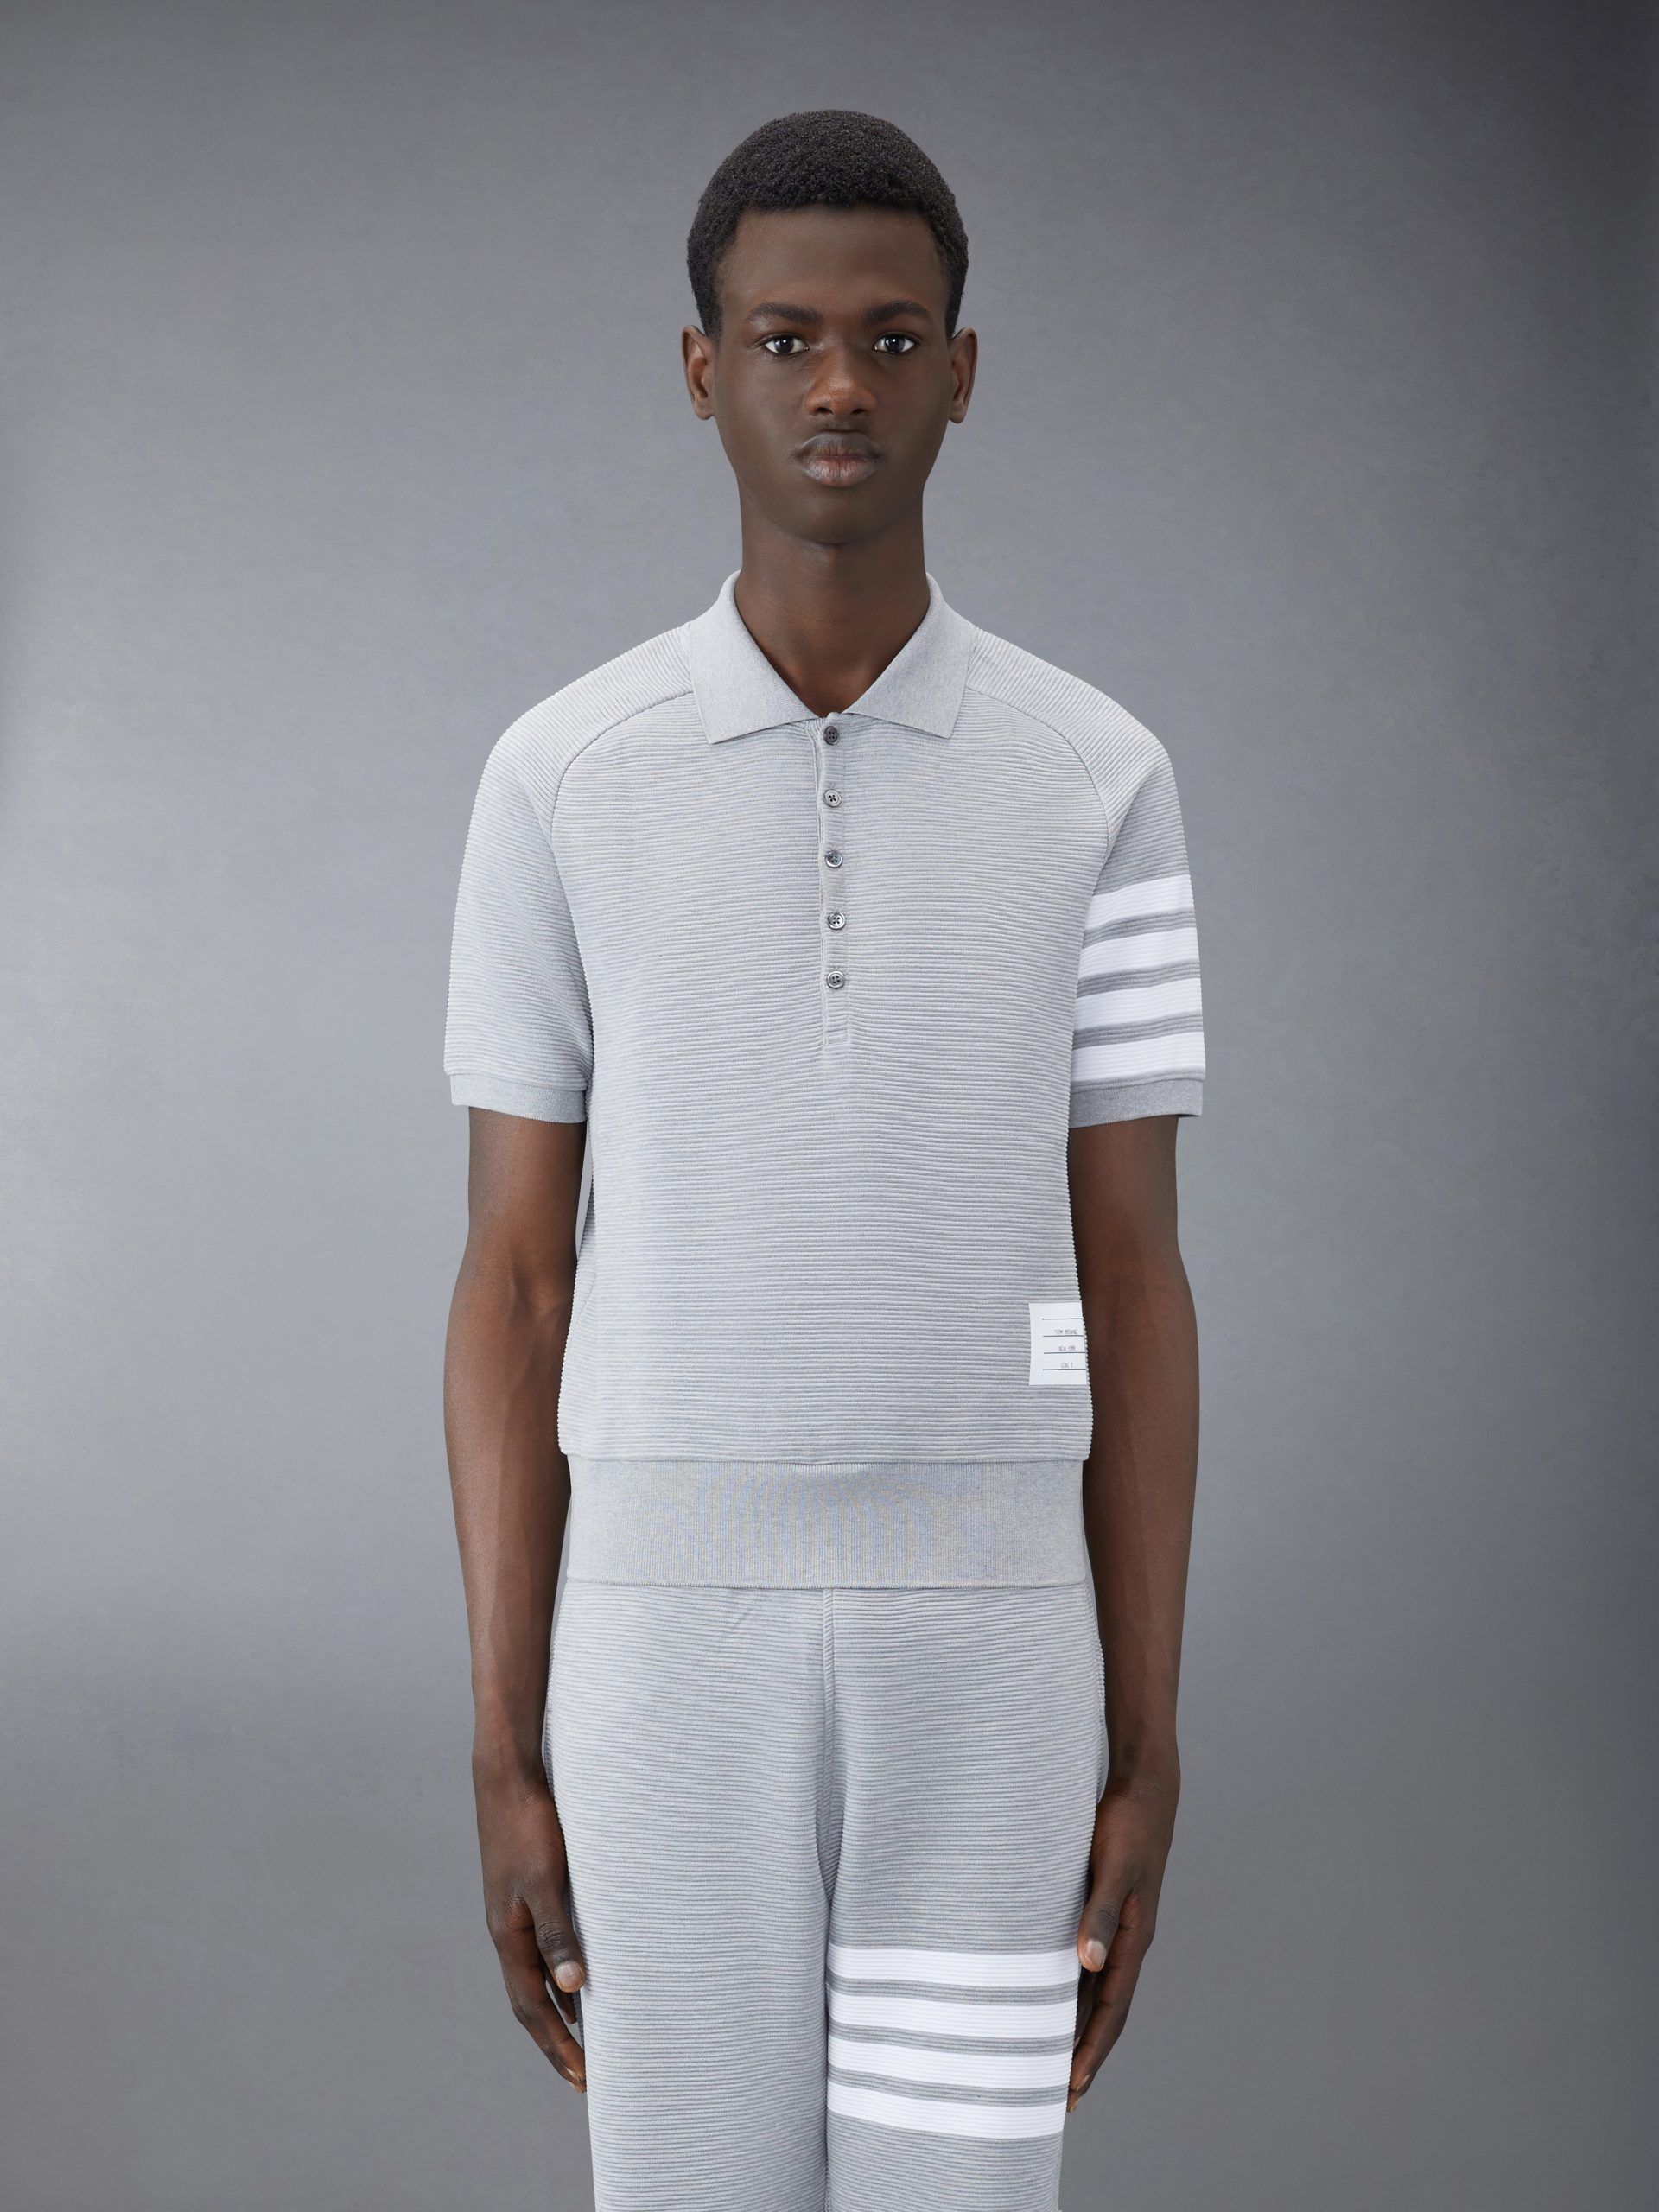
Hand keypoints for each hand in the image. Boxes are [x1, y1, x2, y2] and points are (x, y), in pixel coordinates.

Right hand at [475, 1766, 587, 2091]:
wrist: (507, 1777)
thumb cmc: (528, 1825)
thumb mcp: (545, 1881)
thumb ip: (558, 1932)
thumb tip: (574, 1986)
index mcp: (508, 1936)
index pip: (534, 2007)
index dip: (558, 2044)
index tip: (582, 2078)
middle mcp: (507, 1931)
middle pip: (531, 2002)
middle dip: (556, 2041)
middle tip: (583, 2076)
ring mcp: (513, 1914)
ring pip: (534, 1977)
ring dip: (557, 2011)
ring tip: (582, 2040)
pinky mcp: (524, 1894)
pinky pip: (540, 1950)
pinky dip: (558, 1974)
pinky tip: (577, 1976)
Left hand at [1069, 1766, 1178, 2108]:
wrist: (1145, 1786)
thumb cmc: (1129, 1824)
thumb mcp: (1114, 1866)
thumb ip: (1101, 1912)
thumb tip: (1089, 1963)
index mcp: (1135, 1940)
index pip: (1111, 2012)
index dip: (1091, 2051)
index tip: (1071, 2089)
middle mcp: (1128, 1942)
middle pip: (1105, 2012)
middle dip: (1082, 2054)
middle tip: (1057, 2097)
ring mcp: (1118, 1927)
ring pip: (1095, 1991)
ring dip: (1076, 2025)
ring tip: (1049, 2059)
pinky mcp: (1104, 1908)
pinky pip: (1086, 1962)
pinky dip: (1071, 1988)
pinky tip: (1049, 1995)